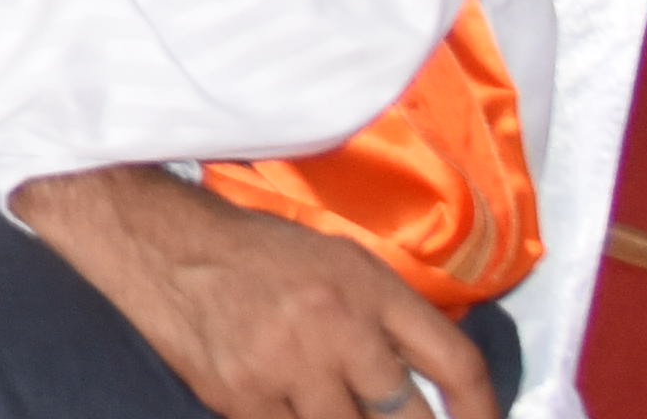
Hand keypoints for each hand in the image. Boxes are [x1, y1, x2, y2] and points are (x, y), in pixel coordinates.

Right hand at [12, 163, 502, 418]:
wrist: (163, 246)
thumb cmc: (259, 254)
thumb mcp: (338, 263)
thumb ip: (389, 318)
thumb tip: (436, 386)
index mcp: (367, 287)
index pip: (454, 362)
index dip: (483, 411)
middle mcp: (336, 328)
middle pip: (408, 418)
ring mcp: (287, 368)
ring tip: (338, 407)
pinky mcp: (242, 400)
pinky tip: (295, 409)